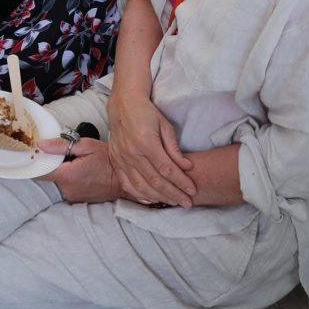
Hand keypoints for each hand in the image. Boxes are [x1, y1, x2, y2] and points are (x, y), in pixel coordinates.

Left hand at [40, 137, 120, 202]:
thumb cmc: (108, 161)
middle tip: (65, 154)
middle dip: (53, 164)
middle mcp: (67, 189)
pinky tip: (80, 173)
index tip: (36, 154)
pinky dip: (69, 179)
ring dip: (62, 172)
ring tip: (76, 163)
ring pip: (58, 181)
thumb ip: (61, 145)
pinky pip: (66, 187)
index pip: (40, 172)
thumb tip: (41, 144)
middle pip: (49, 175)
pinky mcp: (76, 199)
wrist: (124, 180)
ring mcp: (72, 196)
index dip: (35, 163)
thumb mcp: (86, 146)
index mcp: (68, 175)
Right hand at [107, 92, 194, 207]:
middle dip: (173, 194)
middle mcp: (132, 153)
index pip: (166, 169)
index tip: (192, 190)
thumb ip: (174, 149)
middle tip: (187, 203)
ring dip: (159, 198)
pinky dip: (140, 195)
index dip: (181, 182)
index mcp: (146, 142)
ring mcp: (122, 159)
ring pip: (141, 186)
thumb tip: (187, 167)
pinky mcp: (116, 162)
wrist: (123, 105)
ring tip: (173, 202)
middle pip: (155, 181)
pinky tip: (152, 200)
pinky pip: (127, 185)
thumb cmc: (147, 113)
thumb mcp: (165, 126)